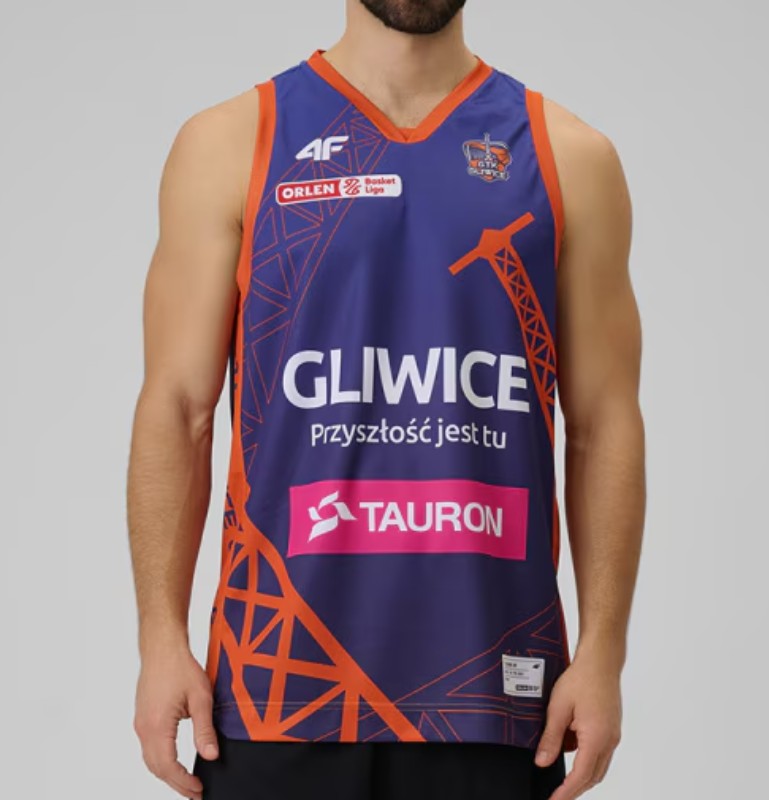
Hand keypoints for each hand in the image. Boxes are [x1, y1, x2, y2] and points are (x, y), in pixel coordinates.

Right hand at [133, 644, 218, 799]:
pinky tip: (174, 762)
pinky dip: (161, 761)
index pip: (168, 767)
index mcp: (156, 727)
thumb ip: (204, 730)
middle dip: (176, 784)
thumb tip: (210, 756)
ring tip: (187, 782)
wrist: (162, 647)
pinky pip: (149, 748)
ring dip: (168, 774)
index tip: (198, 791)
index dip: (183, 783)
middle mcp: (143, 728)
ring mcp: (140, 723)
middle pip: (157, 768)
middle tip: (195, 794)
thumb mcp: (201, 698)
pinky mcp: (142, 717)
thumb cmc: (181, 667)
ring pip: (151, 759)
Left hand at [534, 650, 622, 799]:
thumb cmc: (581, 679)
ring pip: (598, 766)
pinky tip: (570, 750)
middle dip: (575, 789)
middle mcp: (609, 741)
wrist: (600, 662)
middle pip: (593, 777)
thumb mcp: (558, 708)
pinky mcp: (611, 728)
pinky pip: (600, 753)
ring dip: (581, 775)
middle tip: (556, 796)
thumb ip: (551, 738)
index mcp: (596, 738)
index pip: (580, 776)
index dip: (566, 793)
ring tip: (561, 778)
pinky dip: (586, 758)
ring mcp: (613, 735)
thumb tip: (542, 762)